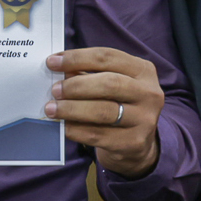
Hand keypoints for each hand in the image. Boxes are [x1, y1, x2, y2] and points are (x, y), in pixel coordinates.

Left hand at [44, 47, 163, 178]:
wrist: (137, 143)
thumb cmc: (118, 104)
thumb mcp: (112, 83)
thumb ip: (89, 74)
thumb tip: (59, 72)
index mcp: (143, 70)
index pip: (107, 57)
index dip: (77, 58)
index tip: (52, 62)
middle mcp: (149, 93)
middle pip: (109, 83)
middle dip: (76, 86)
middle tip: (54, 90)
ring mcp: (144, 119)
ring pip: (103, 111)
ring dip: (72, 109)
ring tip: (51, 109)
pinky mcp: (134, 142)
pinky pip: (98, 134)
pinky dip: (76, 129)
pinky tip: (63, 126)